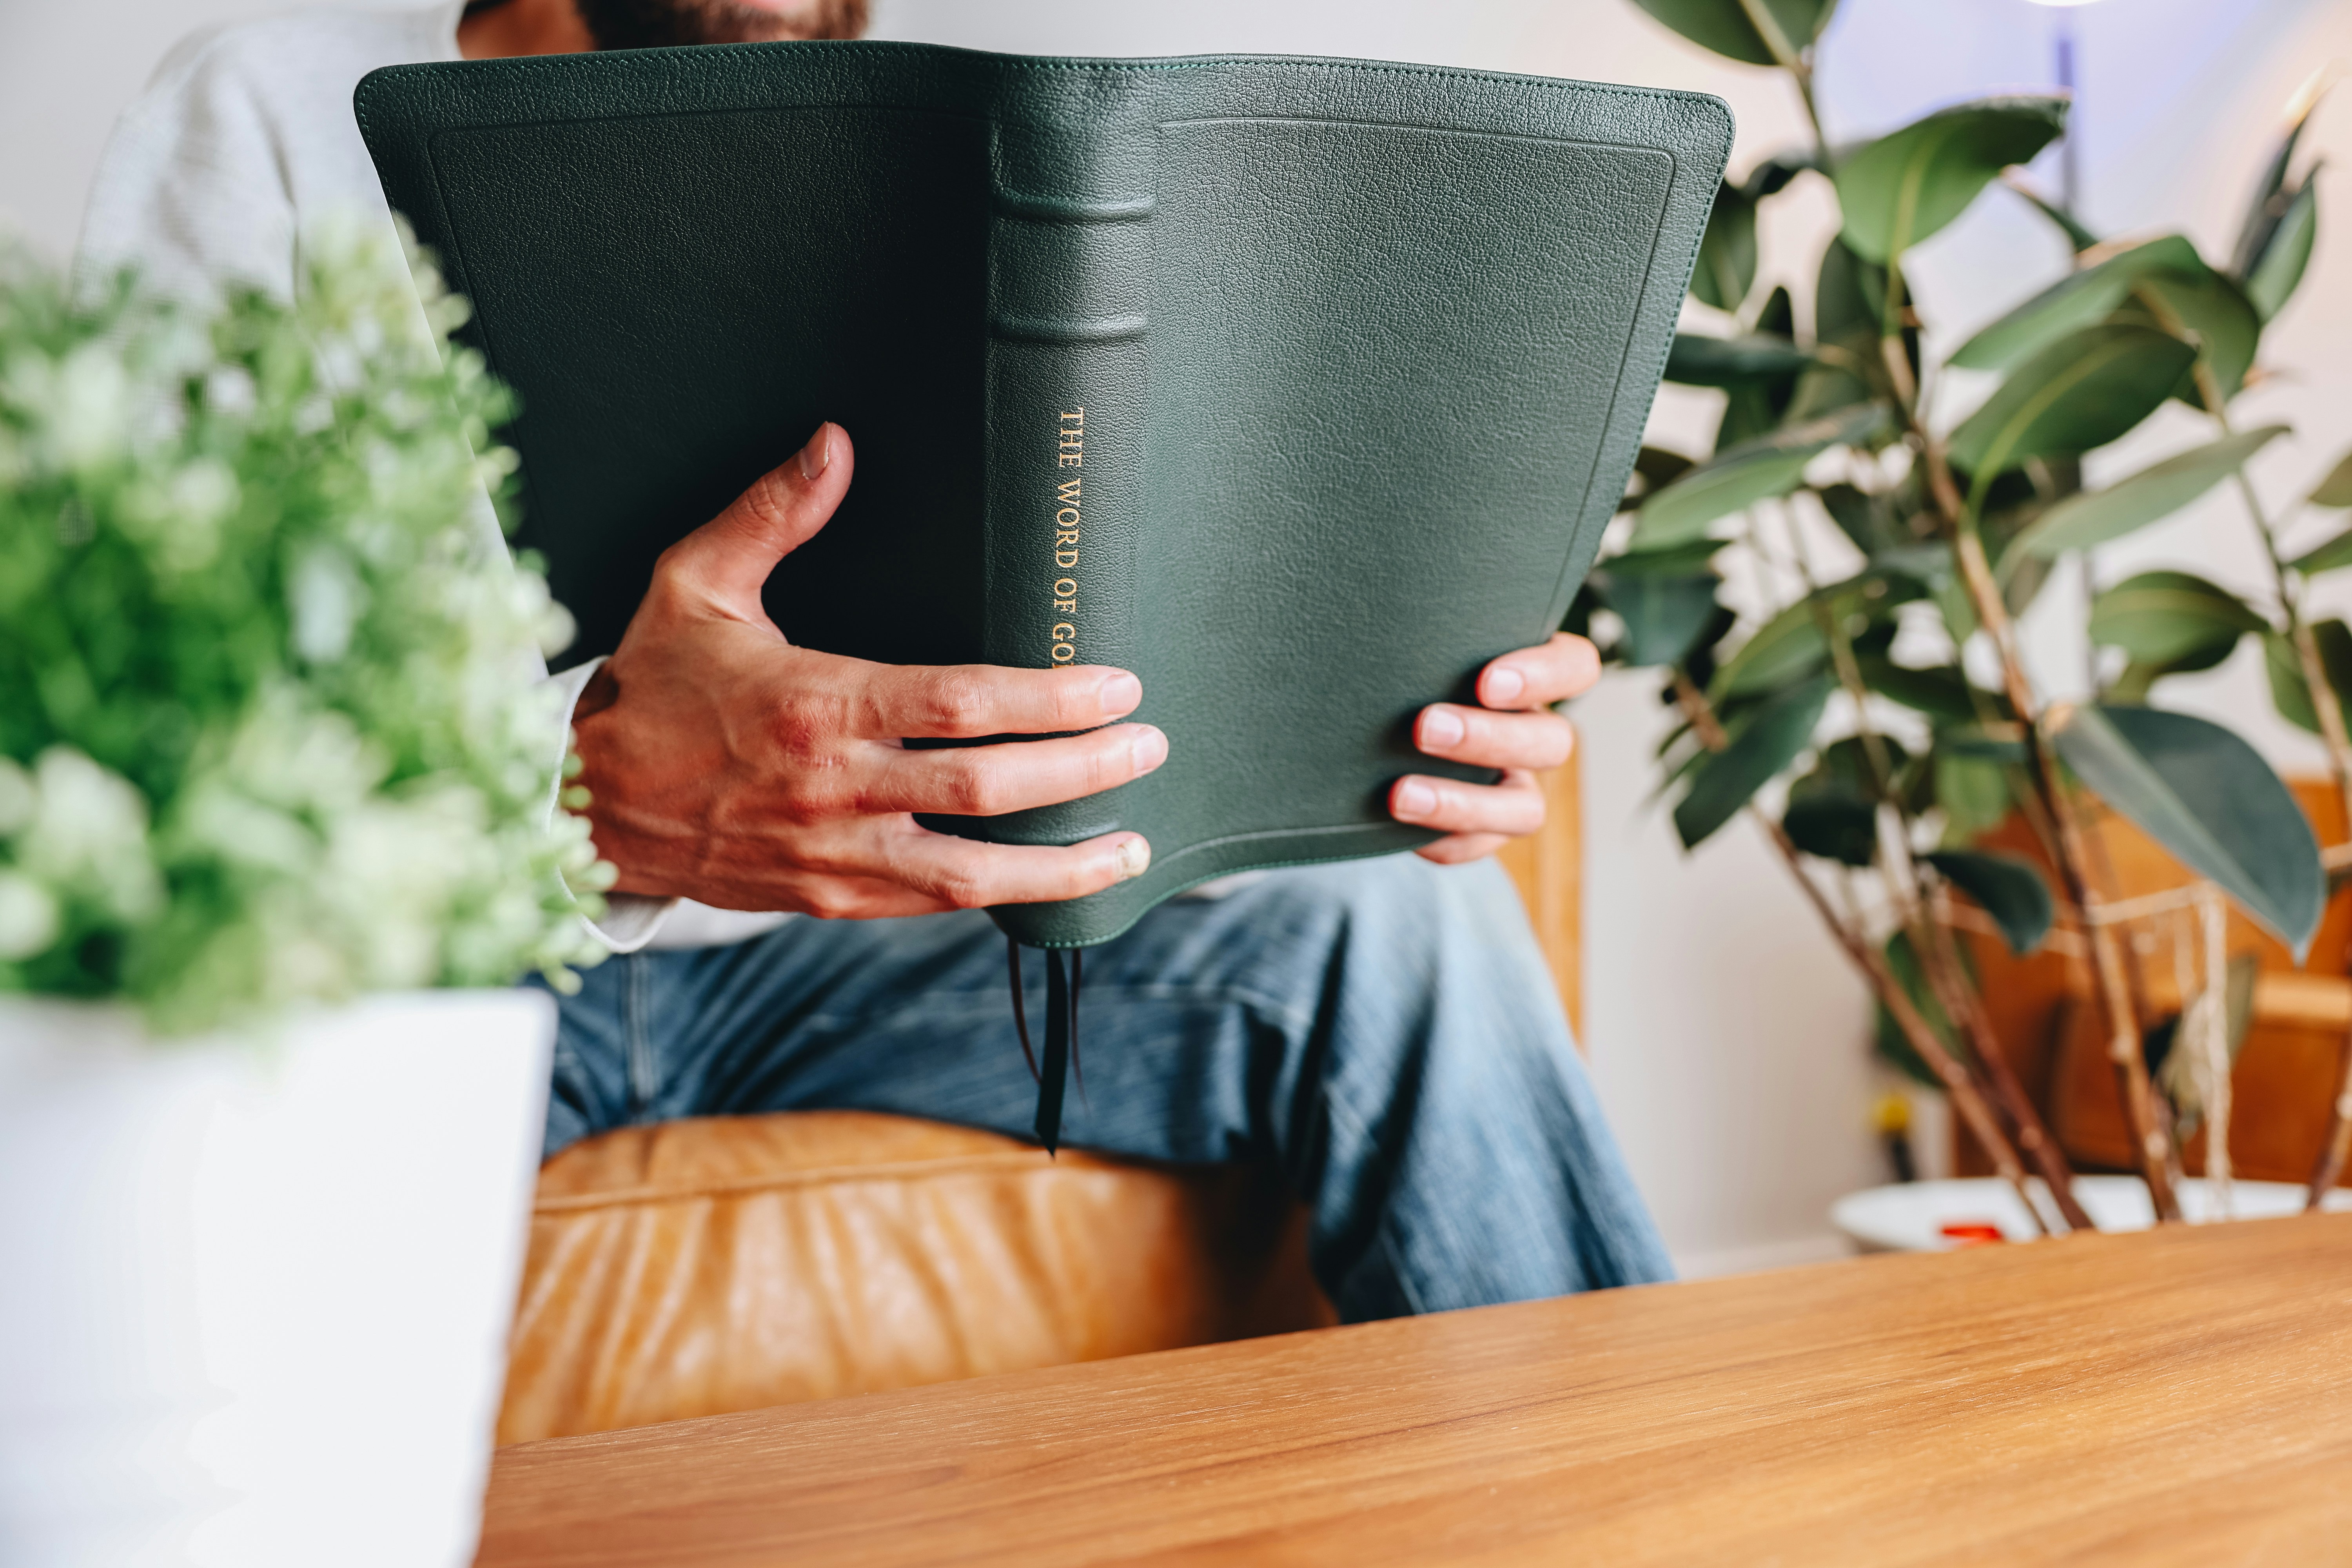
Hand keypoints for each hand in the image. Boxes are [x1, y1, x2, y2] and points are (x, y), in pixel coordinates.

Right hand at [570, 423, 1162, 917]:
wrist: (582, 805)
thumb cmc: (647, 691)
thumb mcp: (693, 583)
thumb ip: (770, 514)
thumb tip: (833, 444)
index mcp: (815, 705)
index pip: (961, 705)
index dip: (1051, 700)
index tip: (1115, 688)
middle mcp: (834, 788)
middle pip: (988, 789)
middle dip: (1083, 772)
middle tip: (1148, 747)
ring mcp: (834, 854)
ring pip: (971, 873)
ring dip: (1060, 864)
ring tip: (1129, 847)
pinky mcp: (827, 899)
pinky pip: (929, 904)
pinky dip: (997, 896)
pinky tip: (1047, 881)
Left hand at [1390, 632, 1599, 863]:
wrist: (1367, 726)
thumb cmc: (1402, 664)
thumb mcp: (1420, 638)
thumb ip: (1425, 623)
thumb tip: (1382, 586)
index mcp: (1532, 674)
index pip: (1576, 667)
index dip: (1545, 676)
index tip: (1488, 681)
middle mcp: (1533, 732)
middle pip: (1553, 743)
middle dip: (1489, 738)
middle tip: (1426, 726)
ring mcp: (1514, 786)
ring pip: (1526, 809)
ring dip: (1465, 802)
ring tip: (1402, 793)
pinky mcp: (1483, 829)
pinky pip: (1477, 846)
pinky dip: (1443, 840)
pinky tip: (1394, 825)